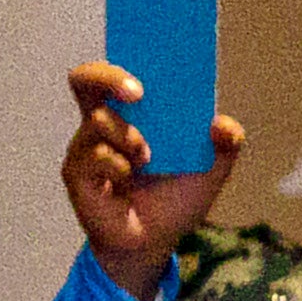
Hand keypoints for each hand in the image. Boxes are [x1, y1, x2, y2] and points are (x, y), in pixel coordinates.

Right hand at [61, 59, 239, 292]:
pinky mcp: (77, 174)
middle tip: (138, 92)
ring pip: (99, 120)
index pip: (111, 75)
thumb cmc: (174, 202)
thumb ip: (224, 147)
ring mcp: (84, 148)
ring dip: (129, 136)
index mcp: (128, 116)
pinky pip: (97, 156)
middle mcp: (99, 126)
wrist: (153, 245)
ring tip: (148, 157)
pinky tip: (128, 182)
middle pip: (84, 80)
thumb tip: (224, 125)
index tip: (144, 55)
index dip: (120, 59)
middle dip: (109, 78)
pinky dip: (120, 167)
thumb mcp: (209, 173)